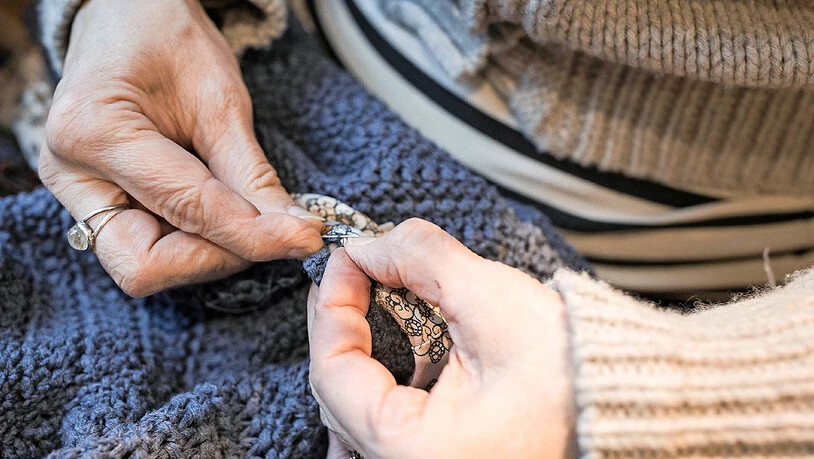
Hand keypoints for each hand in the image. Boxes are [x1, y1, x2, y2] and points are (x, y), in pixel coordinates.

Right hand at [38, 0, 322, 295]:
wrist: (129, 20)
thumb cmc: (169, 42)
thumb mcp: (222, 101)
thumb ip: (253, 176)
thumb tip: (296, 235)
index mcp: (93, 132)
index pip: (186, 210)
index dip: (252, 233)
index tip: (305, 237)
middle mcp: (71, 175)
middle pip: (144, 265)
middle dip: (216, 257)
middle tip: (271, 233)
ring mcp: (78, 195)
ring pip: (146, 266)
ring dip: (210, 253)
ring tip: (250, 215)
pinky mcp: (96, 206)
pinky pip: (149, 248)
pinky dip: (197, 243)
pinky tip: (226, 215)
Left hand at [308, 219, 575, 457]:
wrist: (623, 400)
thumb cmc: (573, 370)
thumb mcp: (492, 299)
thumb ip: (419, 259)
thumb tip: (370, 245)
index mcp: (412, 449)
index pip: (335, 371)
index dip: (333, 304)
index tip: (347, 258)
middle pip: (339, 396)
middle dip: (342, 326)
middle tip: (355, 273)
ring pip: (356, 417)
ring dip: (354, 360)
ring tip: (361, 309)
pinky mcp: (439, 458)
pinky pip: (384, 432)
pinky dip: (378, 389)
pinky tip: (385, 358)